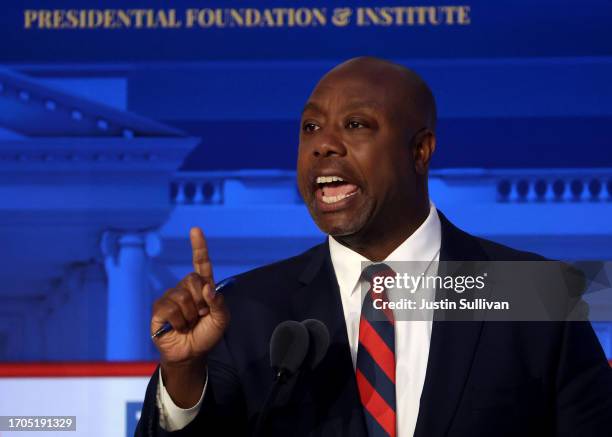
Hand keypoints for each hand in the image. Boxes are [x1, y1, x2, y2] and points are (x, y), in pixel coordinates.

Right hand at [151, 227, 229, 365]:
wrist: (191, 354)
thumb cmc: (207, 335)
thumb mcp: (221, 320)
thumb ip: (219, 303)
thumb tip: (208, 289)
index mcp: (202, 287)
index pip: (201, 263)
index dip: (199, 247)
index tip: (195, 230)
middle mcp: (185, 288)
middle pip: (193, 279)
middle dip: (200, 301)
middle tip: (200, 316)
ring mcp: (171, 297)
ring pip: (182, 296)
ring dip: (190, 315)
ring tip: (188, 324)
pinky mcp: (159, 309)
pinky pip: (171, 308)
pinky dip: (179, 321)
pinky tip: (178, 327)